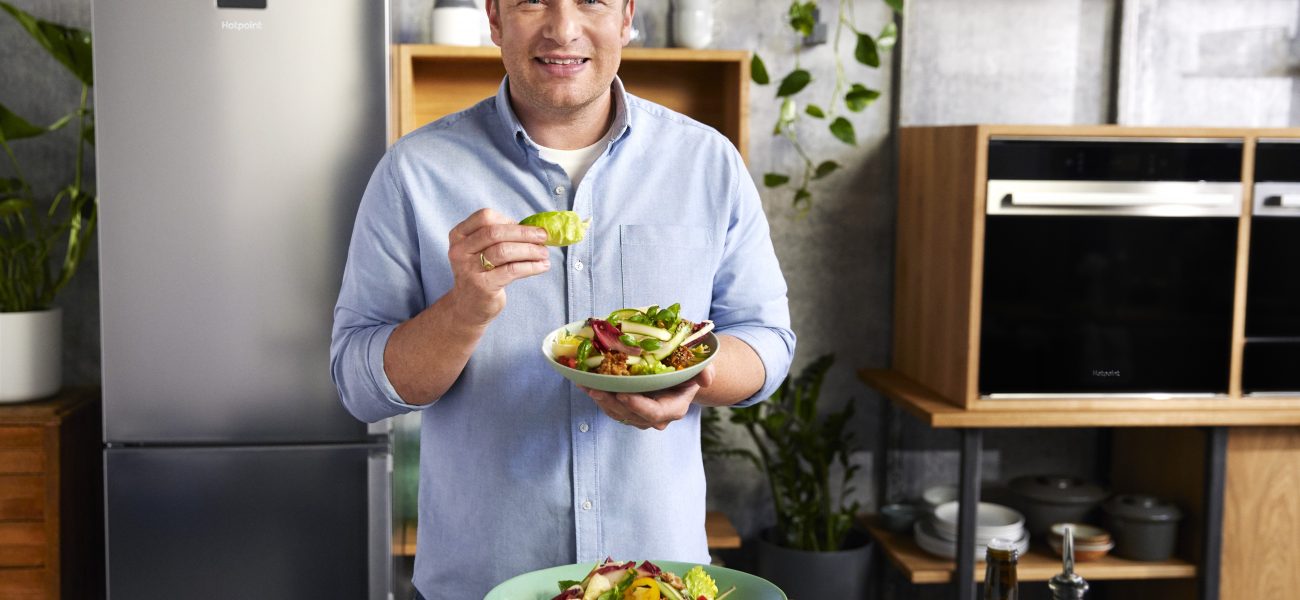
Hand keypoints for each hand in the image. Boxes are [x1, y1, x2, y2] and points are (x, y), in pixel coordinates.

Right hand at [447, 208, 549, 323]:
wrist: (468, 306)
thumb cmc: (482, 273)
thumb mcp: (482, 251)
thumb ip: (500, 237)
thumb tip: (535, 228)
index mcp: (459, 235)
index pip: (485, 217)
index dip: (509, 220)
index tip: (527, 227)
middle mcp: (460, 250)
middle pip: (495, 233)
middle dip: (524, 233)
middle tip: (543, 236)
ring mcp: (469, 269)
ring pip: (503, 251)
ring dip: (530, 250)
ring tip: (544, 253)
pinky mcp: (482, 286)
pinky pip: (512, 270)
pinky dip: (531, 266)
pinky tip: (543, 266)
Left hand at [578, 364, 715, 429]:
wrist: (679, 374)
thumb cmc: (689, 369)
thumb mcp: (701, 367)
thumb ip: (705, 371)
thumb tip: (707, 378)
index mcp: (674, 408)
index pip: (655, 413)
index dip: (638, 406)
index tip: (623, 394)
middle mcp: (655, 416)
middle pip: (631, 415)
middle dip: (612, 403)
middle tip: (597, 390)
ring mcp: (638, 414)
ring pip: (616, 412)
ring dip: (600, 400)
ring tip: (586, 385)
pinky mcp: (625, 408)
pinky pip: (609, 405)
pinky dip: (596, 394)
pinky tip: (583, 381)